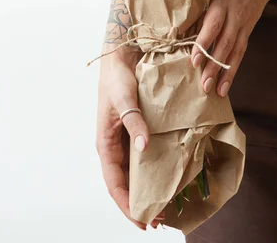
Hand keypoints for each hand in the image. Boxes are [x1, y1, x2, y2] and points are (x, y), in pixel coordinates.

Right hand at [96, 46, 163, 229]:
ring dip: (149, 187)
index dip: (127, 204)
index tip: (142, 221)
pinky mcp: (139, 129)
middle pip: (126, 182)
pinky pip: (146, 154)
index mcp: (106, 143)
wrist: (121, 55)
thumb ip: (133, 121)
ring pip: (137, 171)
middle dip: (140, 202)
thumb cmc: (117, 77)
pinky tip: (170, 173)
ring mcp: (127, 138)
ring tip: (167, 204)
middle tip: (160, 220)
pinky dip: (155, 167)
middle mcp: (116, 145)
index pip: (115, 183)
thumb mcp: (124, 99)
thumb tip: (143, 147)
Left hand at [191, 0, 276, 96]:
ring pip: (234, 52)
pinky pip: (241, 52)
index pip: (212, 25)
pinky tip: (227, 84)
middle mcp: (234, 16)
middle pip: (224, 44)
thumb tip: (182, 28)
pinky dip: (234, 68)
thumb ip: (201, 5)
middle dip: (214, 66)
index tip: (193, 60)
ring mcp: (243, 25)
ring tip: (217, 92)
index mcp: (222, 2)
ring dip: (225, 73)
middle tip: (204, 85)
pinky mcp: (248, 31)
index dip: (203, 43)